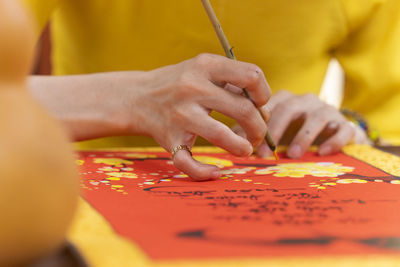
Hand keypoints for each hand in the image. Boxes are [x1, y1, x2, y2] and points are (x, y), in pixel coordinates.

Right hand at [29, 54, 270, 179]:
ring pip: (221, 136)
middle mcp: (192, 88)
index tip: (260, 105)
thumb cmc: (179, 83)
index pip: (251, 76)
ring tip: (245, 150)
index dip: (264, 94)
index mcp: (205, 66)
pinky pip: (188, 162)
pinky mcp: (169, 139)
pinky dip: (204, 172)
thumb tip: (264, 112)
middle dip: (260, 128)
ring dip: (242, 148)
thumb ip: (233, 83)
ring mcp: (180, 115)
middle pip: (243, 110)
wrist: (136, 97)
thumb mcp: (203, 70)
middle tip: (258, 136)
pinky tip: (216, 172)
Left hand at [233, 90, 369, 158]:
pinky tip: (323, 153)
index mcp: (285, 101)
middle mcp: (305, 101)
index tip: (249, 147)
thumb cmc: (295, 133)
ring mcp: (327, 110)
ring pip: (317, 116)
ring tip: (292, 155)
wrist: (333, 135)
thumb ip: (254, 133)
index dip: (257, 125)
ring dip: (303, 136)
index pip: (268, 105)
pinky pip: (343, 129)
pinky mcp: (345, 123)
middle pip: (289, 109)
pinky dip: (334, 140)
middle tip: (265, 155)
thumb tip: (230, 141)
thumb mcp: (274, 133)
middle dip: (275, 132)